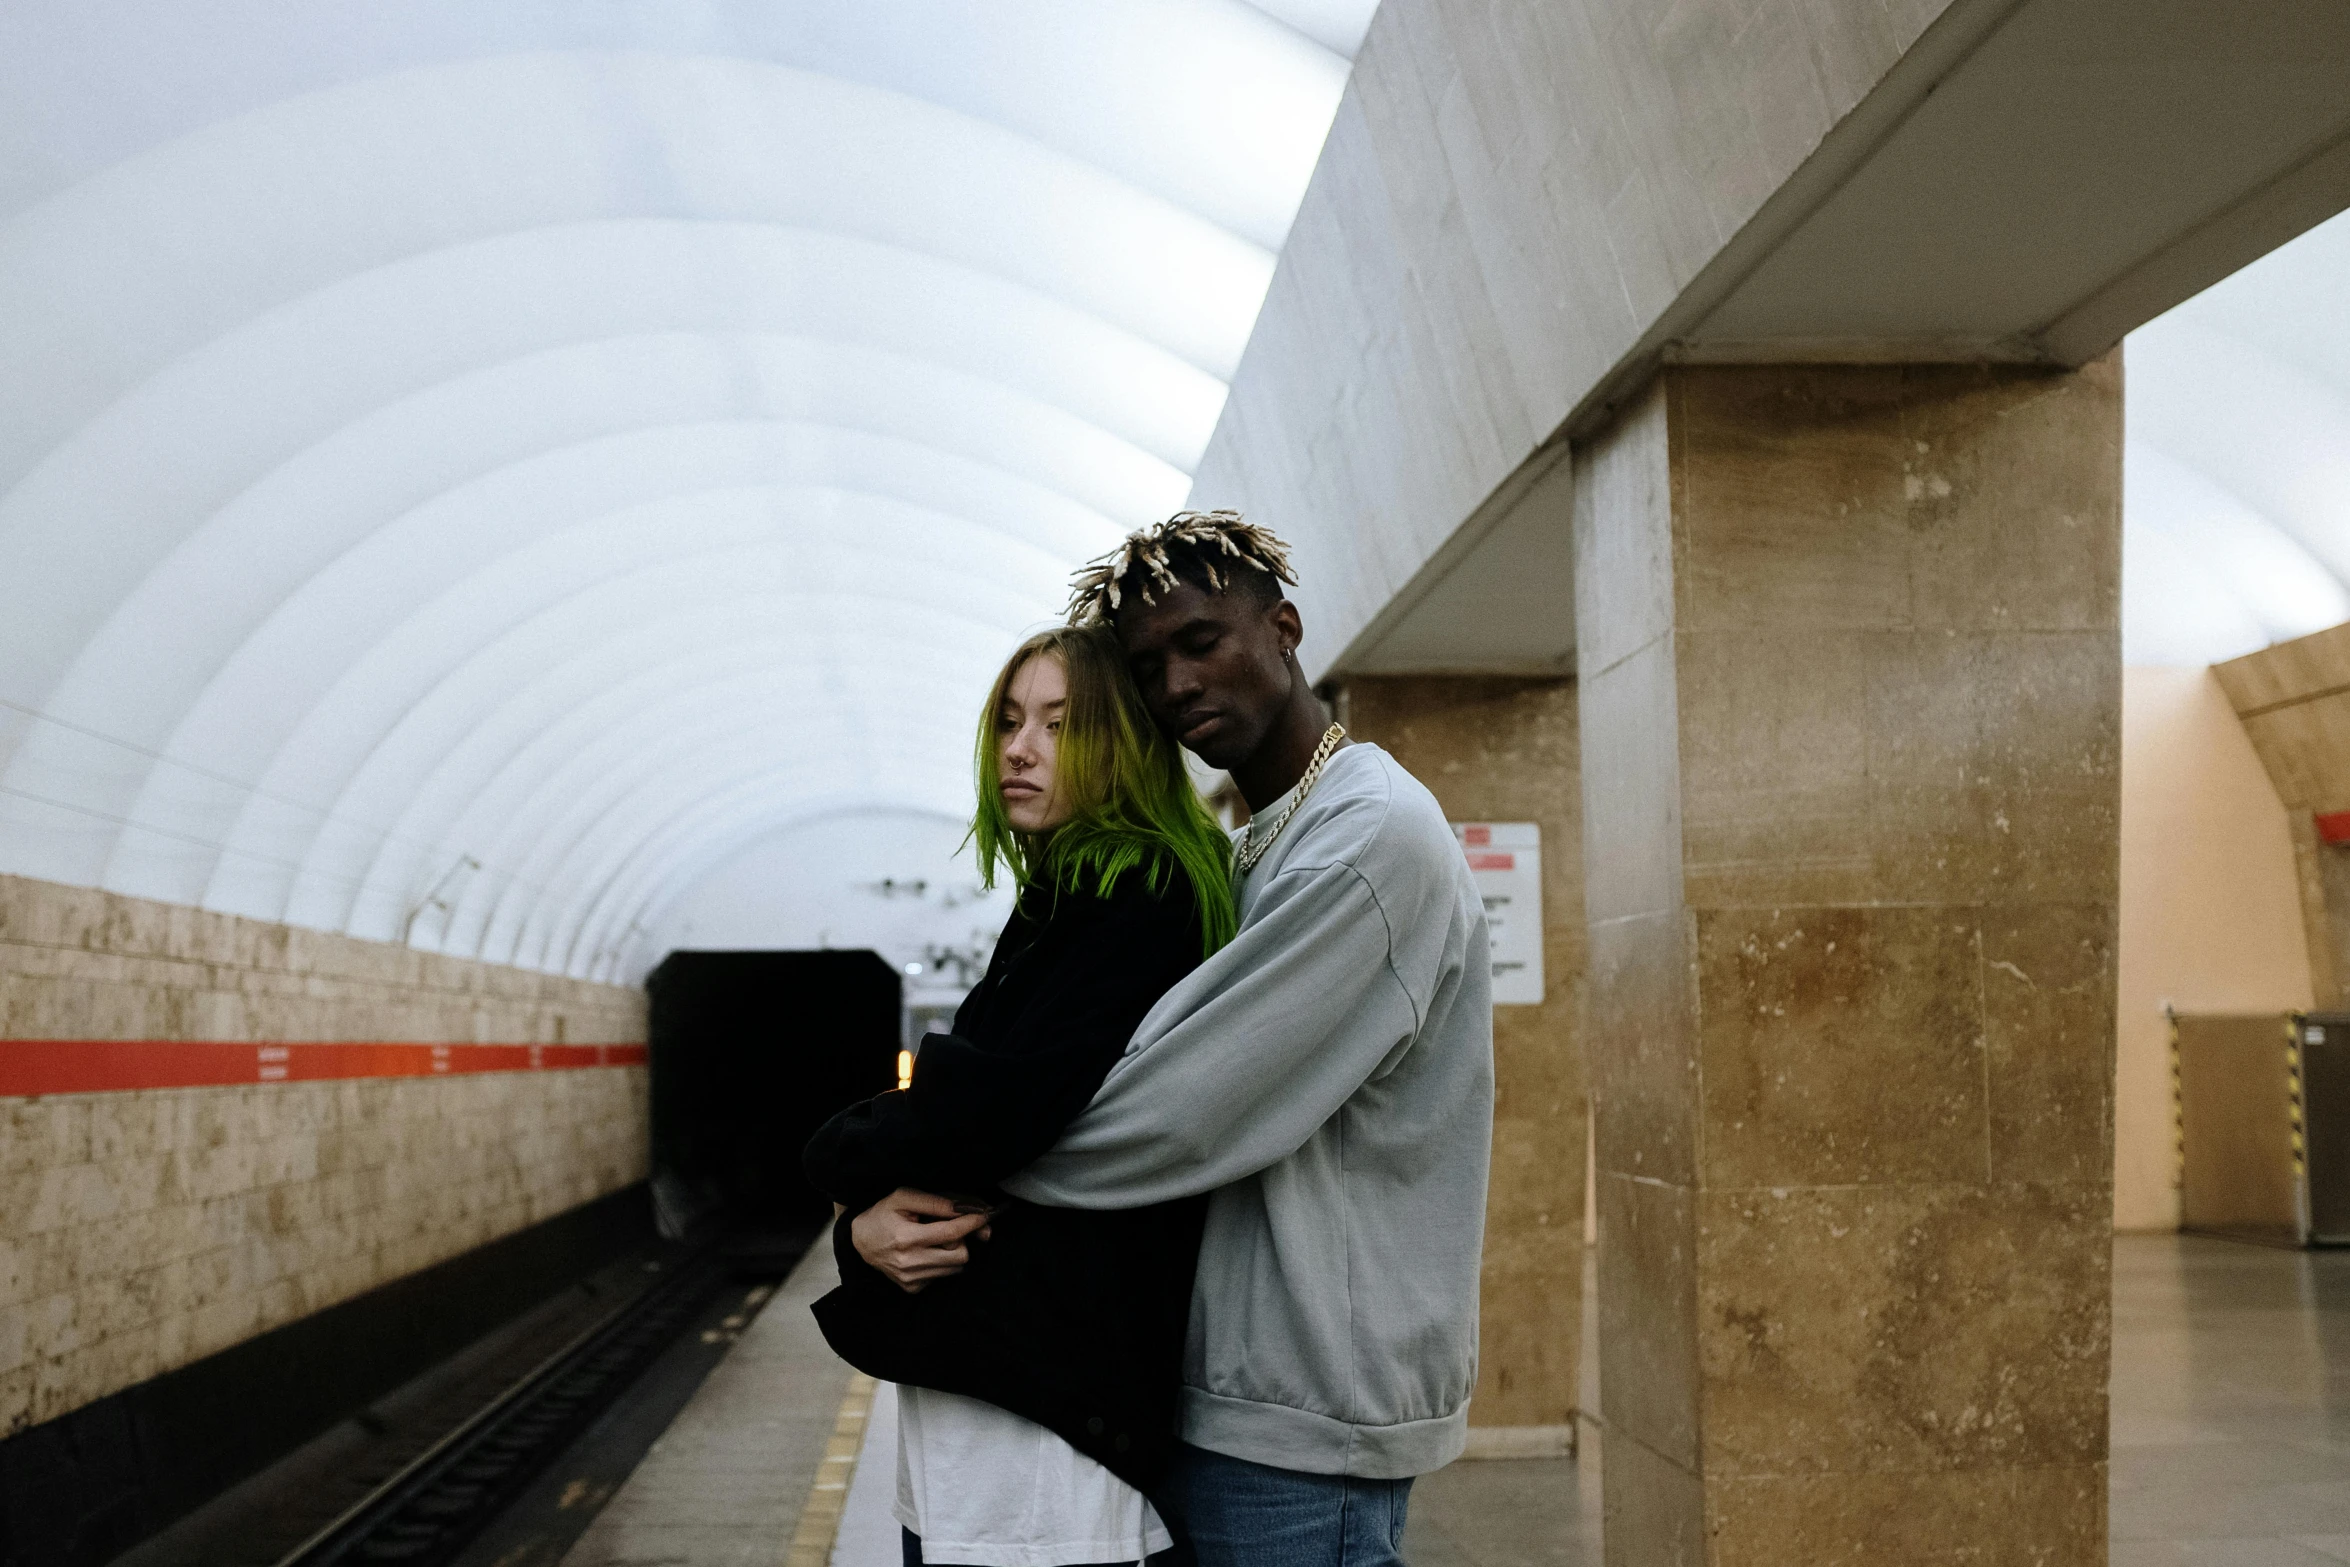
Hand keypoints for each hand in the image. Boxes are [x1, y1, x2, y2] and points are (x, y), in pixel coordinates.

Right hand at [850, 1187, 993, 1292]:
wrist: (860, 1242)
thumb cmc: (883, 1214)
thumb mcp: (904, 1197)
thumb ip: (936, 1201)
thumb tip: (965, 1208)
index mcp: (906, 1239)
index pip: (952, 1233)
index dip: (973, 1222)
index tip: (986, 1214)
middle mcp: (909, 1264)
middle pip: (961, 1255)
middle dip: (963, 1239)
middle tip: (952, 1227)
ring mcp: (911, 1280)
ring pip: (956, 1267)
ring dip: (953, 1251)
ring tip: (935, 1238)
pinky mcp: (912, 1289)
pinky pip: (943, 1276)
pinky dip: (942, 1263)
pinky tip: (927, 1252)